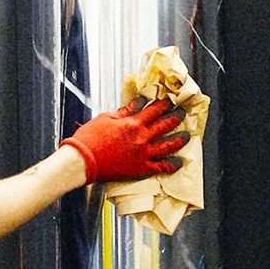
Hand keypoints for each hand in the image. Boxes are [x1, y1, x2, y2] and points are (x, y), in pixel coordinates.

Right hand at [63, 98, 188, 183]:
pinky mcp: (140, 168)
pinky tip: (178, 162)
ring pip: (167, 145)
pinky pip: (160, 166)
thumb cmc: (89, 139)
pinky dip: (171, 165)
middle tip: (182, 112)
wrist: (82, 161)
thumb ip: (124, 112)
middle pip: (164, 124)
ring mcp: (143, 154)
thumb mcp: (106, 118)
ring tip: (187, 135)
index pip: (153, 109)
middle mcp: (141, 137)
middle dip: (176, 117)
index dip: (164, 103)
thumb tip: (136, 103)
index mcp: (132, 123)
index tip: (170, 100)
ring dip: (179, 139)